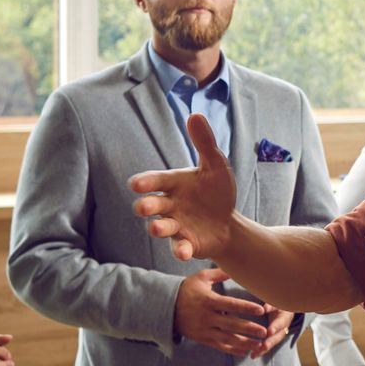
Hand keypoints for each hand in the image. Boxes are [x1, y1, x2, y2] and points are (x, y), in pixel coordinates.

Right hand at [131, 113, 239, 263]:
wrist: (228, 222)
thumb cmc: (216, 192)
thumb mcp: (216, 166)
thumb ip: (204, 143)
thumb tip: (195, 114)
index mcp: (173, 184)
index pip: (155, 181)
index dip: (145, 182)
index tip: (136, 184)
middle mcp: (169, 205)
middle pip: (151, 205)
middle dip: (146, 206)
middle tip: (143, 207)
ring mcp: (175, 226)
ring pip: (160, 227)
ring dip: (157, 228)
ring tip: (157, 227)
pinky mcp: (185, 243)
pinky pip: (178, 247)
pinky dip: (180, 249)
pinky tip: (184, 251)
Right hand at [173, 268, 275, 356]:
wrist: (165, 307)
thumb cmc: (186, 289)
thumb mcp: (201, 278)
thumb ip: (219, 273)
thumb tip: (236, 267)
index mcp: (208, 300)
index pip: (230, 304)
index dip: (246, 307)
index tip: (261, 310)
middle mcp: (207, 317)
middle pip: (231, 324)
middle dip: (249, 329)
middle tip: (265, 331)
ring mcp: (204, 329)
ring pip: (227, 338)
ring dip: (244, 343)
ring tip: (259, 345)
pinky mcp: (202, 338)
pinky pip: (219, 346)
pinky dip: (233, 350)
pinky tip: (246, 352)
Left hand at [251, 310, 295, 359]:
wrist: (284, 310)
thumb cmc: (278, 305)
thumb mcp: (276, 303)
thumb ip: (271, 305)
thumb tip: (264, 308)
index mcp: (284, 318)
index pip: (280, 323)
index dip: (275, 327)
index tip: (270, 332)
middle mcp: (283, 328)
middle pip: (277, 337)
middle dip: (270, 342)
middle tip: (263, 347)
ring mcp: (278, 335)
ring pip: (272, 344)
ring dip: (263, 350)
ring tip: (254, 355)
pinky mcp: (273, 339)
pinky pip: (267, 346)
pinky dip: (260, 351)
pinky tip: (252, 355)